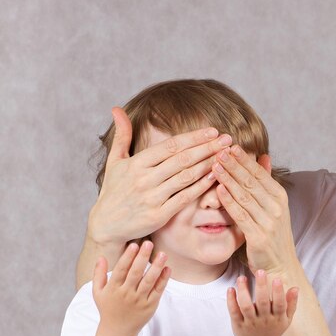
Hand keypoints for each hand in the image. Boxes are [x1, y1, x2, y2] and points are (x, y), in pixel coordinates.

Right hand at [88, 107, 232, 244]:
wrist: (106, 225)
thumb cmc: (114, 192)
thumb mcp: (114, 162)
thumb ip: (121, 136)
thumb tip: (117, 109)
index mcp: (136, 163)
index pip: (171, 146)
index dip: (194, 137)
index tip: (213, 131)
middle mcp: (144, 179)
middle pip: (182, 159)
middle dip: (208, 147)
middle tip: (228, 140)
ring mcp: (152, 198)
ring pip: (186, 177)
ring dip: (208, 165)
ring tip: (226, 156)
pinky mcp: (159, 216)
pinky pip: (185, 198)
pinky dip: (201, 187)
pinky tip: (215, 177)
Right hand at [92, 240, 169, 335]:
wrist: (118, 331)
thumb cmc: (108, 308)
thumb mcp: (98, 292)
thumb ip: (98, 274)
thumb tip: (101, 257)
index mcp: (113, 289)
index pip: (121, 270)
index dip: (127, 257)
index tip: (134, 245)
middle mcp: (126, 294)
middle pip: (136, 273)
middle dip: (142, 257)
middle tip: (149, 243)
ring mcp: (139, 300)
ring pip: (149, 281)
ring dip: (156, 267)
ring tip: (163, 254)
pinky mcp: (150, 305)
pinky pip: (158, 291)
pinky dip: (163, 280)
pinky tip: (167, 268)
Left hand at [211, 146, 298, 276]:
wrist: (280, 266)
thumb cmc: (273, 235)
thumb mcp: (274, 206)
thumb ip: (267, 182)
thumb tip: (264, 156)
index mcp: (280, 198)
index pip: (260, 174)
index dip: (244, 160)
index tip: (229, 146)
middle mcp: (277, 208)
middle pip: (251, 182)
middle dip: (234, 165)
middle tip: (218, 151)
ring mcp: (269, 222)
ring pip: (245, 196)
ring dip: (228, 179)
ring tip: (214, 166)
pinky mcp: (259, 237)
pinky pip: (241, 215)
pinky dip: (229, 201)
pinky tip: (218, 190)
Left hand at [227, 270, 298, 335]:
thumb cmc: (274, 330)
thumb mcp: (286, 319)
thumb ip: (291, 304)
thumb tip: (295, 288)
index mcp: (277, 318)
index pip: (279, 304)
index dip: (278, 292)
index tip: (277, 278)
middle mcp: (264, 320)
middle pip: (262, 302)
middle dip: (261, 286)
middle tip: (260, 271)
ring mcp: (250, 323)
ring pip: (246, 306)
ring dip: (243, 291)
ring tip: (242, 278)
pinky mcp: (238, 324)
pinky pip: (234, 312)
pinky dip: (231, 300)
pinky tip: (231, 289)